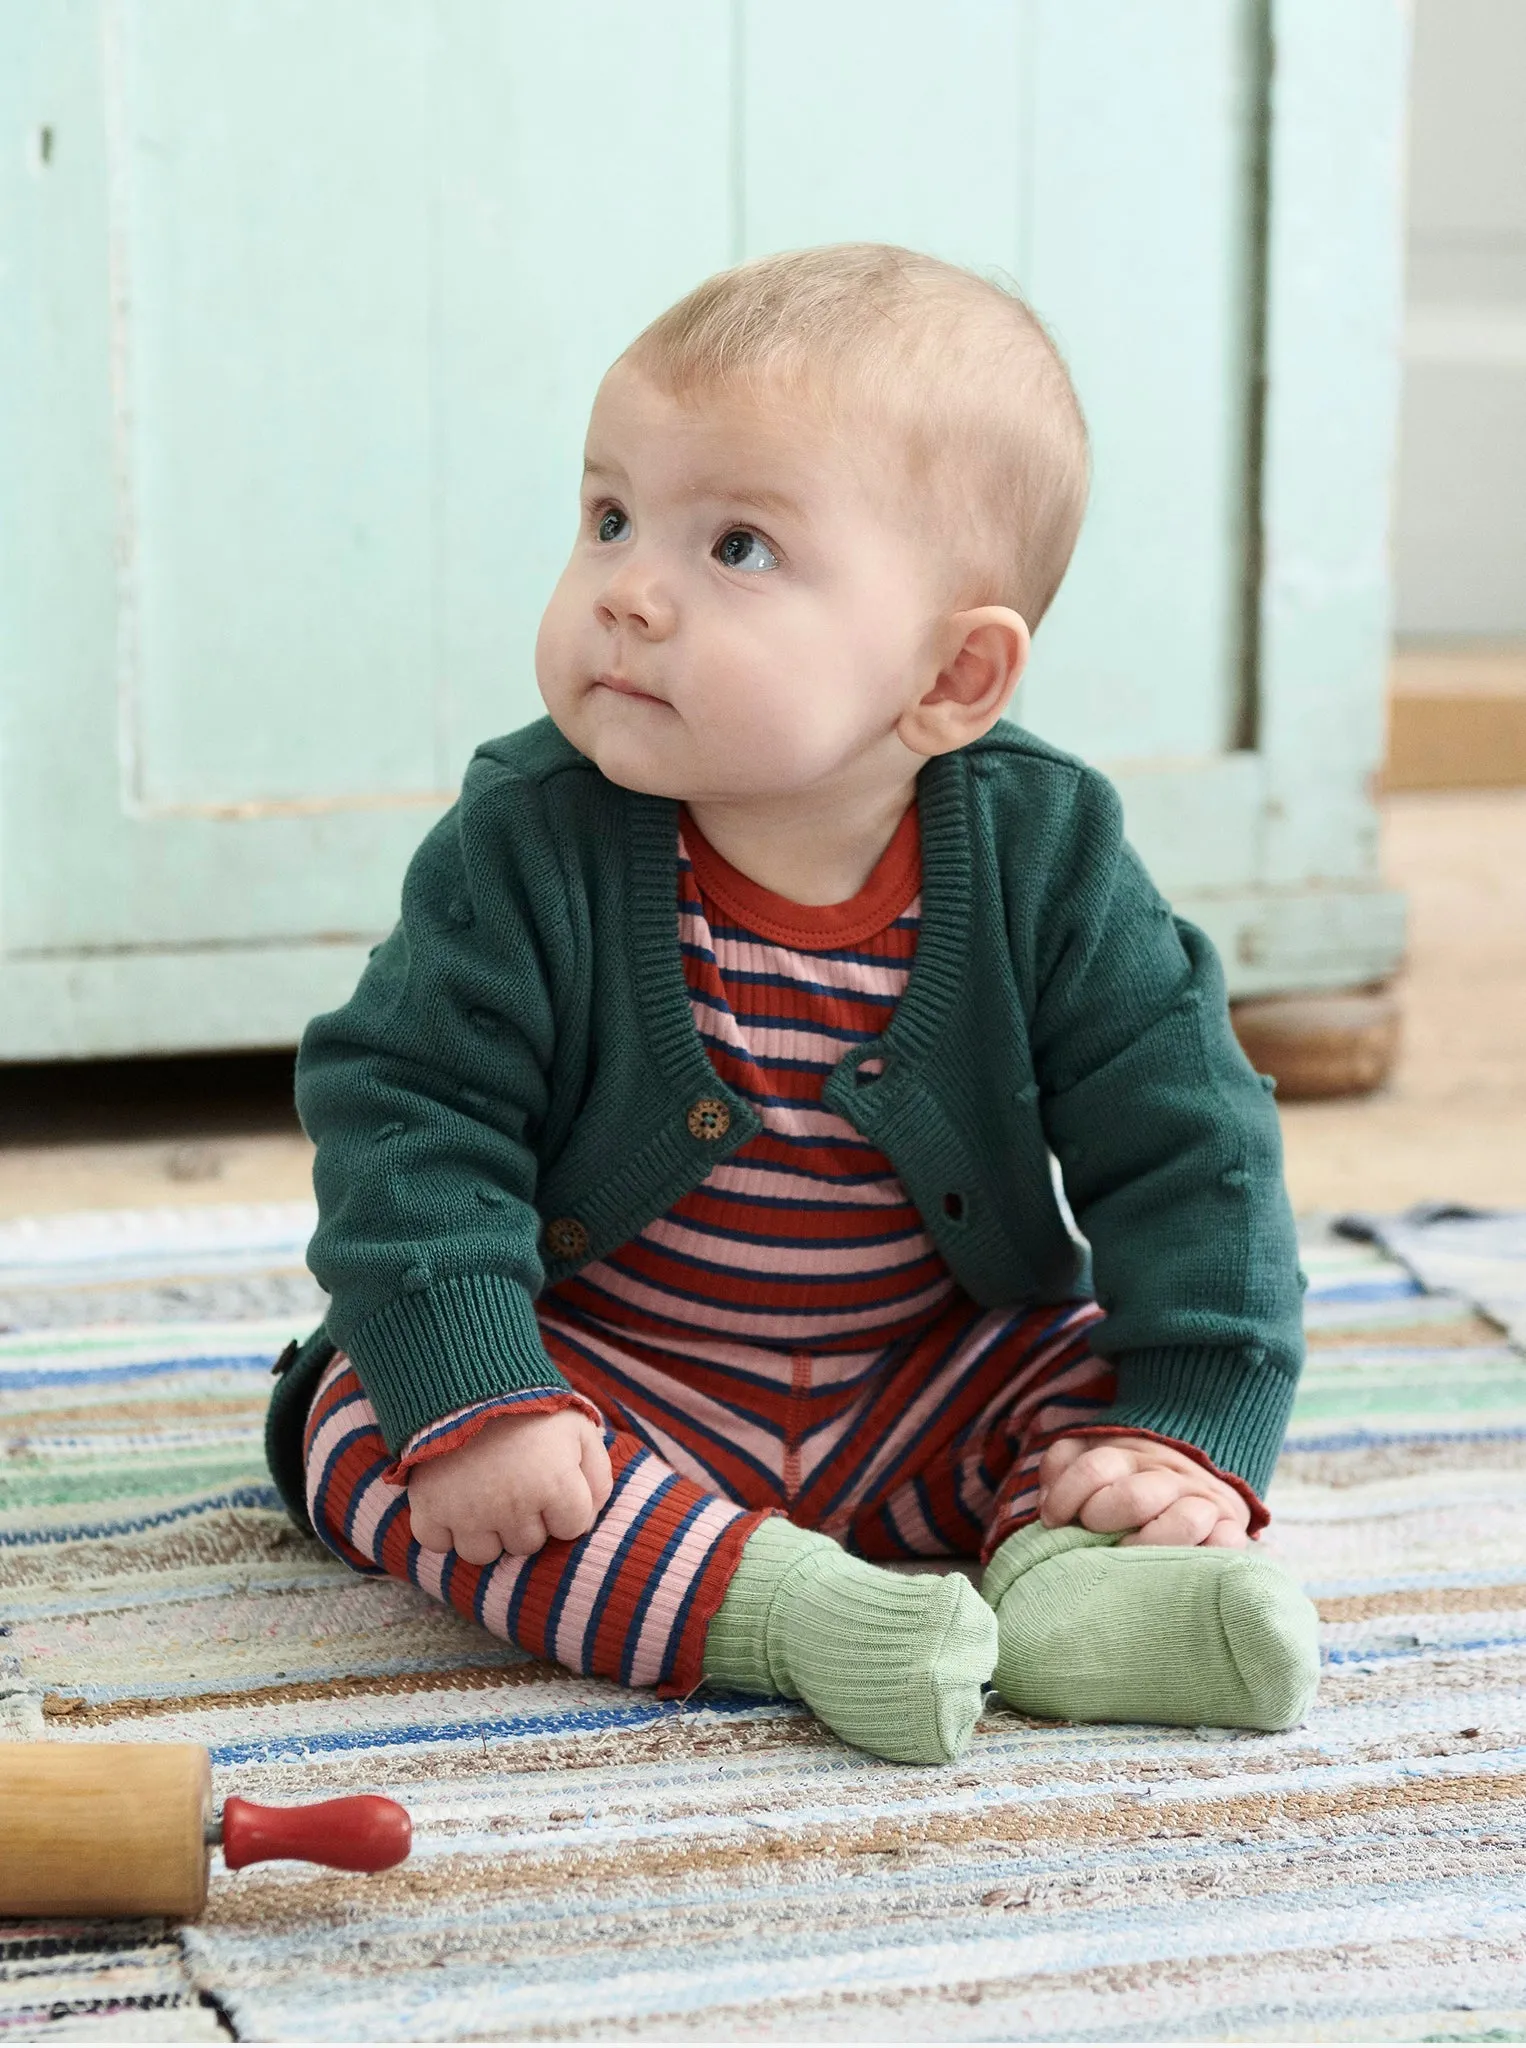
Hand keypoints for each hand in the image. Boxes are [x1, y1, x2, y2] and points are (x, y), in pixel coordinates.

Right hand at [406, 1408, 612, 1565]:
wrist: (466, 1376)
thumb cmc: (530, 1405)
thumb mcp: (579, 1427)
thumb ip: (597, 1474)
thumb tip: (590, 1517)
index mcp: (553, 1483)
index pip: (572, 1528)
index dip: (564, 1504)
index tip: (551, 1479)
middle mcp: (511, 1506)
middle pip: (528, 1545)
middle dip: (526, 1518)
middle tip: (515, 1480)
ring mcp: (467, 1511)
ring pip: (484, 1554)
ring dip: (486, 1531)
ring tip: (485, 1493)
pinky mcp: (429, 1508)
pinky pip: (438, 1544)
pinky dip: (443, 1528)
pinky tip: (452, 1499)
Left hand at [1036, 1433, 1250, 1548]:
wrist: (1200, 1469)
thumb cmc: (1130, 1476)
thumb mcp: (1092, 1456)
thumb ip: (1063, 1468)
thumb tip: (1046, 1504)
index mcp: (1131, 1456)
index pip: (1096, 1468)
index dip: (1066, 1496)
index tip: (1052, 1520)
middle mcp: (1169, 1477)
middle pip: (1136, 1496)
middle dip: (1106, 1517)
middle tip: (1094, 1531)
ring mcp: (1203, 1503)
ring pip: (1185, 1522)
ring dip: (1151, 1545)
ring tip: (1130, 1557)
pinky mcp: (1232, 1529)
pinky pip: (1228, 1545)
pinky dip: (1207, 1556)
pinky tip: (1180, 1567)